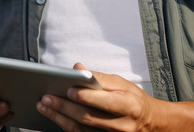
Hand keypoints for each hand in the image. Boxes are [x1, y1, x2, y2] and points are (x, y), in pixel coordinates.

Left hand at [36, 63, 163, 131]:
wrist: (149, 123)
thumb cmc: (134, 100)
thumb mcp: (123, 84)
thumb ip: (100, 77)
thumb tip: (78, 69)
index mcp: (128, 105)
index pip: (104, 102)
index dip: (85, 96)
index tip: (68, 89)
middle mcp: (121, 125)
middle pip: (88, 118)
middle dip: (65, 108)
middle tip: (47, 98)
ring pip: (81, 130)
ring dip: (60, 118)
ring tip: (44, 106)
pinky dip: (66, 126)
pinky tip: (54, 117)